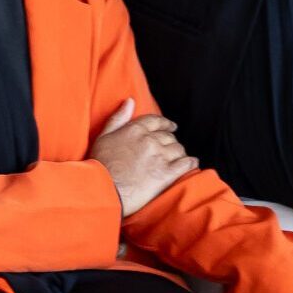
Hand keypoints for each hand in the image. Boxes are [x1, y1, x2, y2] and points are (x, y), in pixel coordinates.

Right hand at [88, 98, 197, 216]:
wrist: (104, 190)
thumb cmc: (100, 165)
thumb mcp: (103, 136)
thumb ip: (118, 118)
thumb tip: (130, 101)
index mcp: (135, 130)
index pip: (156, 121)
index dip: (166, 124)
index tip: (171, 127)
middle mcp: (150, 140)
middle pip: (169, 136)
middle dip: (170, 142)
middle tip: (170, 149)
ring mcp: (160, 156)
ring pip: (178, 149)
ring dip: (179, 153)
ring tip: (178, 159)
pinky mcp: (167, 174)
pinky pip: (186, 164)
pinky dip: (190, 163)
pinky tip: (191, 164)